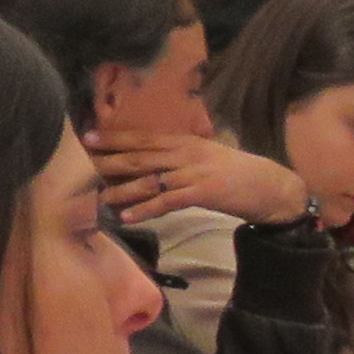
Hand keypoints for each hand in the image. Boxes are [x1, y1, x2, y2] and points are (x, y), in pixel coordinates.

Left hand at [95, 130, 306, 230]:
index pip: (144, 137)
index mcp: (186, 141)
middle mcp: (187, 153)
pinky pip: (168, 201)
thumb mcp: (208, 156)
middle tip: (82, 164)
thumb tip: (153, 162)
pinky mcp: (203, 192)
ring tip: (100, 197)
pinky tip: (129, 217)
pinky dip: (146, 209)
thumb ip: (181, 156)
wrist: (271, 186)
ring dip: (122, 190)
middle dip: (109, 160)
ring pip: (150, 179)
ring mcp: (194, 172)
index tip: (88, 136)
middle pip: (140, 155)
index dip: (115, 137)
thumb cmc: (238, 173)